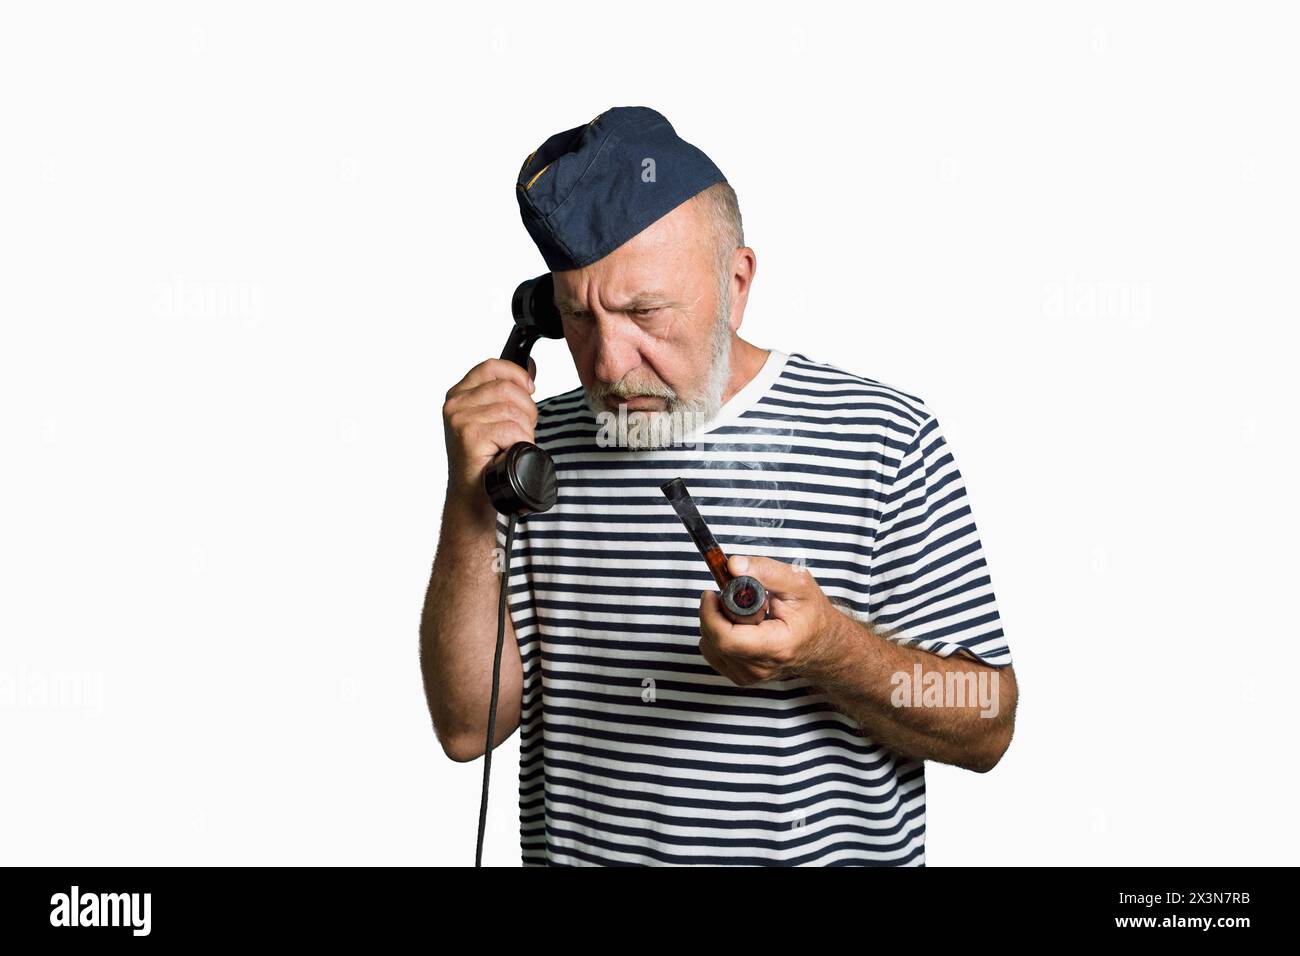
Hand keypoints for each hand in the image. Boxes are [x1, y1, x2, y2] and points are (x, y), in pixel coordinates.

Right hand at [442, 357, 537, 509]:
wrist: (473, 496)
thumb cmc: (484, 460)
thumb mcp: (494, 419)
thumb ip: (508, 392)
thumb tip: (532, 366)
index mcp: (459, 395)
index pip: (492, 366)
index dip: (517, 374)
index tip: (531, 389)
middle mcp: (455, 404)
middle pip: (508, 389)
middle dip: (527, 410)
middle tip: (523, 432)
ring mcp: (460, 419)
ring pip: (513, 411)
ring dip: (525, 431)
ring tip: (513, 446)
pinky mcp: (469, 436)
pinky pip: (511, 429)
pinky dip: (520, 443)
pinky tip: (509, 455)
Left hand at [697, 554, 842, 685]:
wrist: (823, 643)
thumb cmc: (812, 614)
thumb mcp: (798, 583)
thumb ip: (765, 570)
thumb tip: (734, 565)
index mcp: (776, 646)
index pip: (725, 638)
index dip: (710, 614)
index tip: (712, 593)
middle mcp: (760, 667)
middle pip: (714, 640)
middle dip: (715, 613)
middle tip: (732, 598)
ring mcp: (750, 675)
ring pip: (710, 646)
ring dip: (716, 623)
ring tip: (741, 613)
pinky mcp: (742, 676)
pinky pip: (713, 652)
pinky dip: (717, 635)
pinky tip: (736, 625)